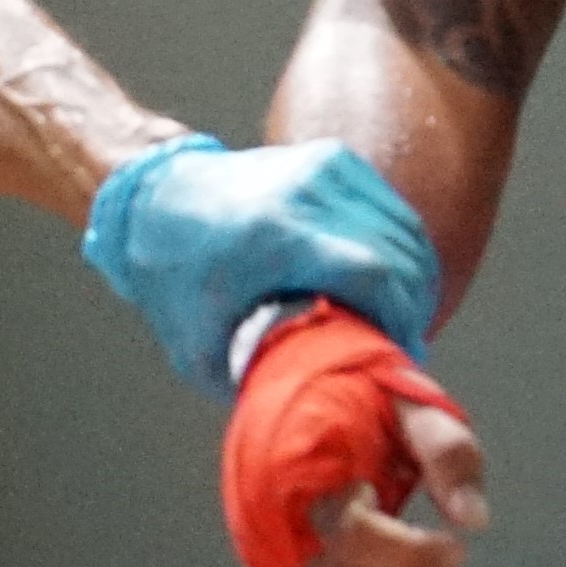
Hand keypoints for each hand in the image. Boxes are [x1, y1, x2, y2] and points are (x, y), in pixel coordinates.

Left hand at [83, 136, 441, 395]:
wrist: (152, 194)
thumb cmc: (172, 272)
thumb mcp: (199, 349)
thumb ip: (257, 381)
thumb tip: (316, 408)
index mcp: (273, 236)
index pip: (374, 274)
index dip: (401, 318)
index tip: (399, 352)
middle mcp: (304, 192)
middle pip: (400, 254)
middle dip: (411, 306)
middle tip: (401, 342)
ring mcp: (323, 167)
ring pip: (406, 230)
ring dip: (414, 279)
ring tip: (398, 318)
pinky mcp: (333, 157)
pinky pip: (392, 210)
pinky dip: (400, 250)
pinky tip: (386, 283)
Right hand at [289, 415, 486, 566]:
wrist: (298, 386)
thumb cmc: (355, 397)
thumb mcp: (414, 406)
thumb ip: (448, 455)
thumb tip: (472, 518)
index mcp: (297, 465)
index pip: (350, 536)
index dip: (407, 548)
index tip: (444, 536)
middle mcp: (273, 519)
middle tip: (448, 554)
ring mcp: (272, 552)